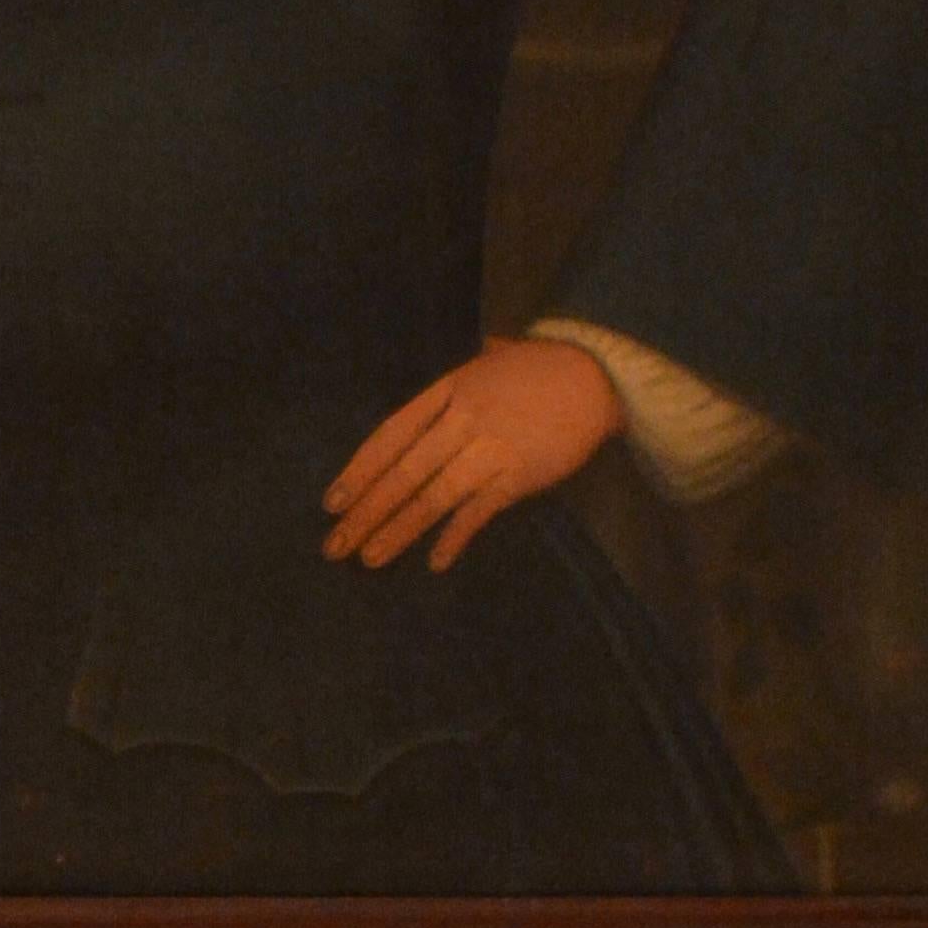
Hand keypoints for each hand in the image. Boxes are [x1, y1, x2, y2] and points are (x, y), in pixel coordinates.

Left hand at [324, 335, 620, 573]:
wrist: (595, 375)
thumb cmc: (537, 370)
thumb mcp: (484, 366)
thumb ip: (449, 392)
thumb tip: (421, 415)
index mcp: (446, 391)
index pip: (389, 436)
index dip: (358, 472)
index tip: (331, 504)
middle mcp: (461, 420)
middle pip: (402, 472)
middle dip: (365, 512)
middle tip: (334, 547)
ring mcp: (489, 449)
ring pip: (432, 496)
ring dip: (398, 530)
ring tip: (369, 559)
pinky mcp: (518, 475)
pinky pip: (478, 512)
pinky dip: (455, 537)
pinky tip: (435, 561)